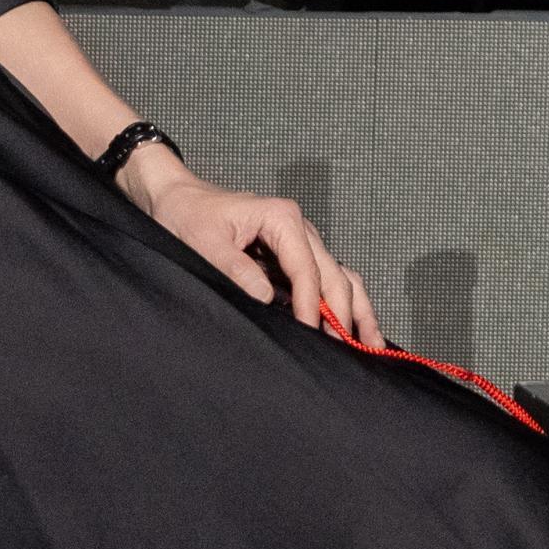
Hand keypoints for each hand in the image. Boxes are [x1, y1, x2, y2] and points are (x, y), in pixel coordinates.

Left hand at [131, 157, 383, 347]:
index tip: (311, 334)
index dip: (311, 306)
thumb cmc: (190, 216)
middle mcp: (299, 227)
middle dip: (345, 312)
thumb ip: (236, 270)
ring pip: (340, 276)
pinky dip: (343, 301)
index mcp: (282, 218)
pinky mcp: (294, 255)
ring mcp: (301, 241)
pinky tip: (352, 326)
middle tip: (350, 349)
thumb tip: (267, 298)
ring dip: (356, 308)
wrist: (178, 200)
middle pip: (333, 274)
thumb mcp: (205, 243)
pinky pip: (327, 278)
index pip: (307, 270)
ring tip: (370, 342)